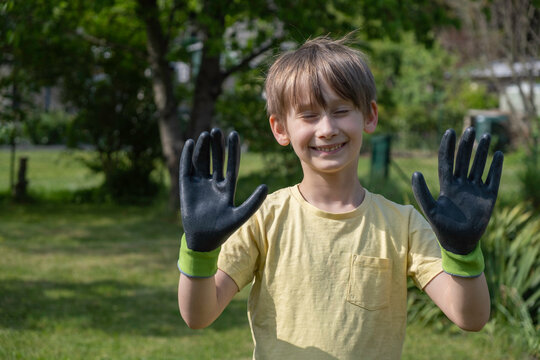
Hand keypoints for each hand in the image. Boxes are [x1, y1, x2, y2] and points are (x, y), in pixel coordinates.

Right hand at [180, 128, 267, 251]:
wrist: (203, 240)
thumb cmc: (224, 229)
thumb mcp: (240, 215)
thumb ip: (253, 202)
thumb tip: (265, 186)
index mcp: (226, 187)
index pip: (230, 164)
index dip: (232, 150)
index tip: (234, 134)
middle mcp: (213, 183)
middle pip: (216, 159)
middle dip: (217, 145)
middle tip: (218, 130)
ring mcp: (199, 184)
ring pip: (201, 161)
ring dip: (203, 147)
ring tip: (206, 134)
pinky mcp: (186, 187)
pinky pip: (187, 168)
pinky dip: (187, 156)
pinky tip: (190, 143)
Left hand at [412, 127, 503, 254]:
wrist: (459, 243)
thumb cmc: (441, 228)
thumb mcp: (429, 210)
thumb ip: (422, 192)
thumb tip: (416, 172)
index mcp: (446, 185)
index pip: (447, 161)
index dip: (448, 147)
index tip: (450, 131)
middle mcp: (461, 184)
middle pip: (463, 160)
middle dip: (466, 145)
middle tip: (470, 128)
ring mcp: (475, 190)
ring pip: (478, 166)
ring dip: (482, 152)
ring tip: (485, 136)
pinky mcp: (488, 197)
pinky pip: (493, 179)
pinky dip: (496, 167)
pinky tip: (498, 155)